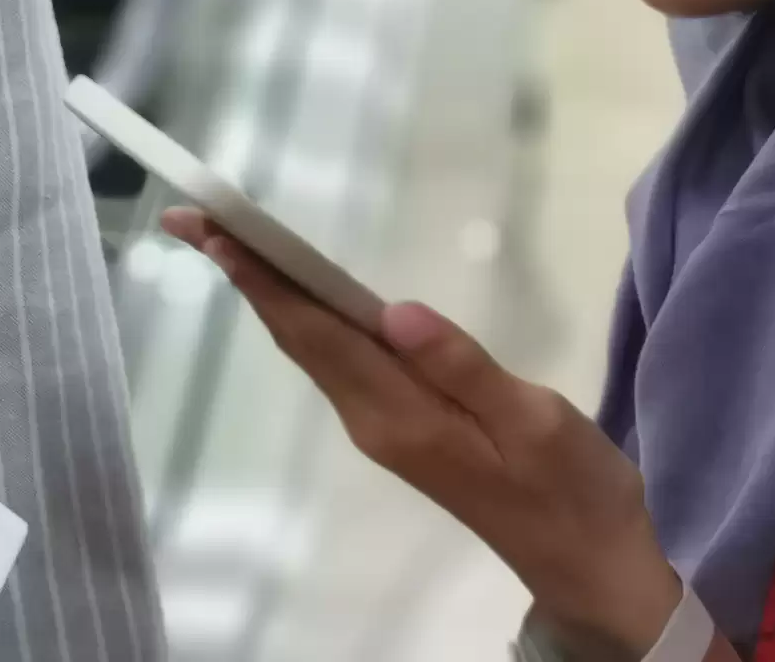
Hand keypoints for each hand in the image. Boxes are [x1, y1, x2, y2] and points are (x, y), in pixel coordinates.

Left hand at [164, 209, 683, 652]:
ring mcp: (382, 425)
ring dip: (267, 291)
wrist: (585, 561)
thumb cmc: (573, 489)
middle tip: (189, 214)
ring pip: (311, 346)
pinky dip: (304, 315)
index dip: (264, 278)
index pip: (317, 331)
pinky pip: (336, 360)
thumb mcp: (534, 422)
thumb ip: (462, 367)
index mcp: (402, 414)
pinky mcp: (399, 427)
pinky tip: (292, 291)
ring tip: (224, 239)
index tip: (215, 231)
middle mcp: (374, 420)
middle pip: (298, 334)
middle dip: (244, 273)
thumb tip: (394, 312)